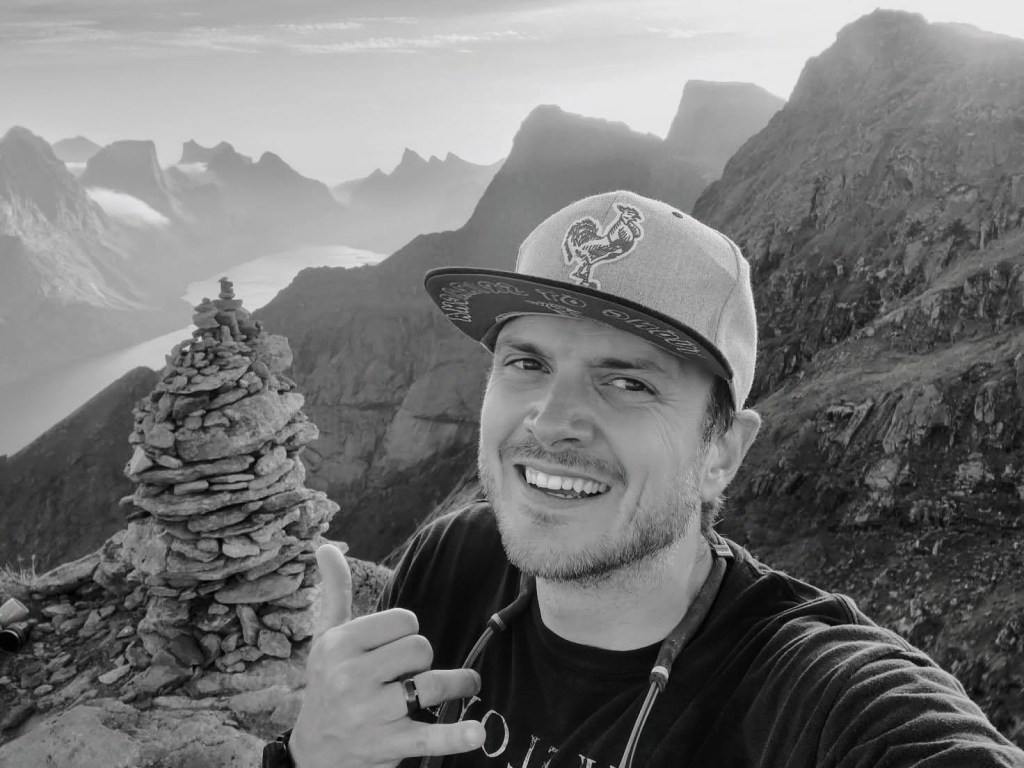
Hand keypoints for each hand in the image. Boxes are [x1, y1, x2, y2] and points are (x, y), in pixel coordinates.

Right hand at [289, 543, 485, 766]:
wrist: (313, 754)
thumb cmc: (326, 685)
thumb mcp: (325, 638)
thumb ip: (335, 591)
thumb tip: (326, 545)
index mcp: (341, 645)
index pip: (404, 621)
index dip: (407, 632)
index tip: (395, 646)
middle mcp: (352, 677)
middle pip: (421, 649)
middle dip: (423, 660)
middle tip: (412, 672)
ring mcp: (370, 713)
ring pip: (434, 684)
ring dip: (459, 684)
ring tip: (467, 685)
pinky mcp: (388, 744)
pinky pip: (429, 736)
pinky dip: (455, 736)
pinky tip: (476, 732)